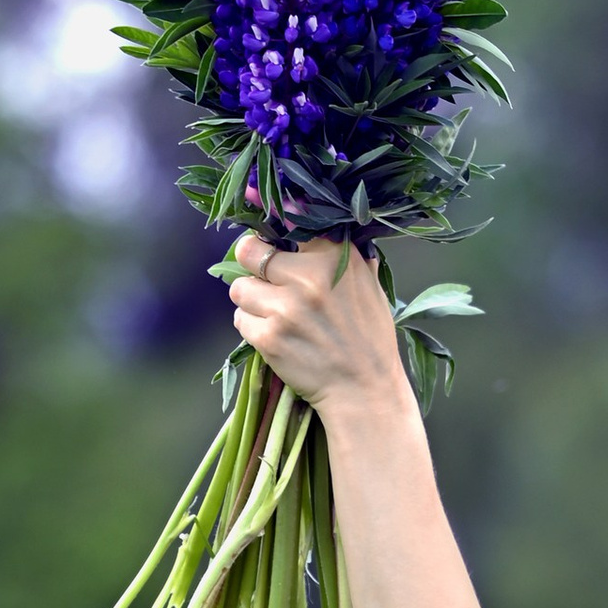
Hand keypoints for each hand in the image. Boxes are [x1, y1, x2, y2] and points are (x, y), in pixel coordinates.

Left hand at [225, 235, 405, 422]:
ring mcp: (285, 308)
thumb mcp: (368, 286)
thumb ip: (342, 255)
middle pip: (249, 251)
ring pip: (239, 288)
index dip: (270, 222)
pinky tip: (276, 337)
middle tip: (263, 278)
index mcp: (335, 257)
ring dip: (250, 300)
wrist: (365, 390)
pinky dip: (252, 327)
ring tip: (274, 314)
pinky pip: (240, 319)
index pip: (289, 219)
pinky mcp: (268, 337)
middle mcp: (308, 277)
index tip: (258, 216)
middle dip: (251, 263)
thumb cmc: (369, 338)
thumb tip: (316, 221)